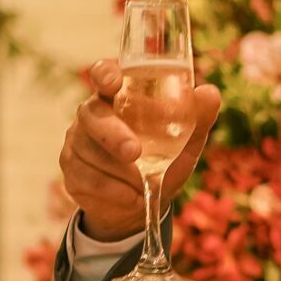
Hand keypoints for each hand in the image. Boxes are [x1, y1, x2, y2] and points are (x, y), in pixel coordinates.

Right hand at [59, 59, 219, 240]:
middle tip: (134, 153)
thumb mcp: (184, 143)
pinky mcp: (70, 170)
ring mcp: (76, 142)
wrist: (137, 206)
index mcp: (118, 97)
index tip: (113, 83)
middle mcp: (92, 115)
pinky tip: (130, 197)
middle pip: (92, 116)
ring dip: (120, 172)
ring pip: (90, 152)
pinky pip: (87, 178)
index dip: (105, 74)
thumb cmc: (161, 163)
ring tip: (141, 184)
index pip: (103, 74)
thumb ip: (197, 117)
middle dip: (113, 135)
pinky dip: (113, 191)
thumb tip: (209, 93)